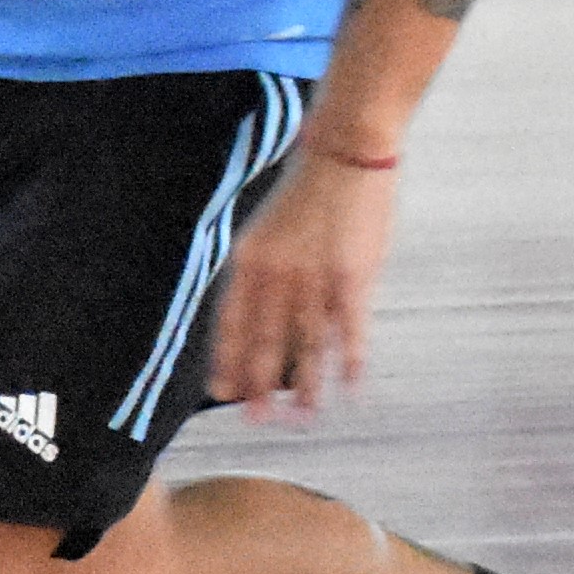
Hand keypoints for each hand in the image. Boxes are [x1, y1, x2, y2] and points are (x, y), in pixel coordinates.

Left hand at [205, 151, 395, 419]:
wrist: (346, 152)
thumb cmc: (309, 193)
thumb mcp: (268, 230)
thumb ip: (263, 272)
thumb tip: (258, 312)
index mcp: (250, 262)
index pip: (231, 323)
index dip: (228, 360)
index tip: (221, 393)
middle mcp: (276, 276)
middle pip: (265, 343)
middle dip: (260, 386)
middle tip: (257, 422)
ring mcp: (314, 279)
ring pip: (307, 346)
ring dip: (307, 387)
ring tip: (304, 418)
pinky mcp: (352, 278)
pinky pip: (349, 332)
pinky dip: (351, 364)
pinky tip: (352, 390)